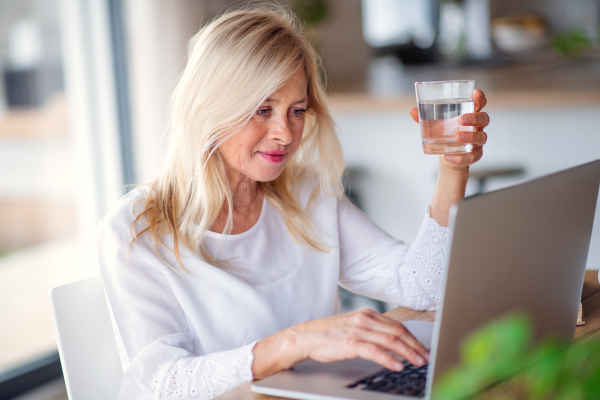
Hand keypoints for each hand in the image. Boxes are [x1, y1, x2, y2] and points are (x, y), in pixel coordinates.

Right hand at [252, 308, 428, 379]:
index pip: (397, 324)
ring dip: (408, 352)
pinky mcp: (351, 343)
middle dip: (415, 345)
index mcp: (367, 314)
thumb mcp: (353, 327)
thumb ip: (372, 330)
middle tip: (426, 357)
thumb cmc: (329, 335)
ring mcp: (358, 330)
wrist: (305, 337)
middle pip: (397, 331)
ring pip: (390, 340)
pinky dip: (389, 358)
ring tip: (418, 362)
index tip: (423, 348)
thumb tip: (393, 342)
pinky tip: (398, 365)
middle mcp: (365, 319)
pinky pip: (375, 351)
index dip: (412, 337)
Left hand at [409, 89, 489, 170]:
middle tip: (461, 119)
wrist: (447, 157)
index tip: (476, 93)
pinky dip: (460, 158)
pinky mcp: (474, 155)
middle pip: (484, 119)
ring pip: (481, 137)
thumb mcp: (435, 126)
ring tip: (457, 137)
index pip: (479, 104)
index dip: (480, 98)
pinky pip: (472, 156)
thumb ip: (425, 119)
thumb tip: (412, 111)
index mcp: (470, 116)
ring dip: (470, 137)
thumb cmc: (445, 136)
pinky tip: (448, 157)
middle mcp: (477, 127)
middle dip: (474, 118)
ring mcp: (478, 142)